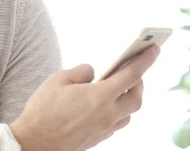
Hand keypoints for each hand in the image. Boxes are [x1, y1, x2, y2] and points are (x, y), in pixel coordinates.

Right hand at [9, 45, 159, 150]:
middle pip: (136, 98)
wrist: (34, 142)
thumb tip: (93, 73)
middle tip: (132, 69)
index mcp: (100, 97)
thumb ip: (81, 72)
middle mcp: (107, 115)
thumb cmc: (43, 110)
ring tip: (119, 87)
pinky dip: (117, 111)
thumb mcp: (59, 80)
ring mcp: (104, 129)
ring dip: (128, 99)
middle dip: (139, 82)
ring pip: (128, 113)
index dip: (145, 59)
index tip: (155, 48)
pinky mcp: (97, 138)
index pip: (131, 74)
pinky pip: (117, 123)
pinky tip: (105, 104)